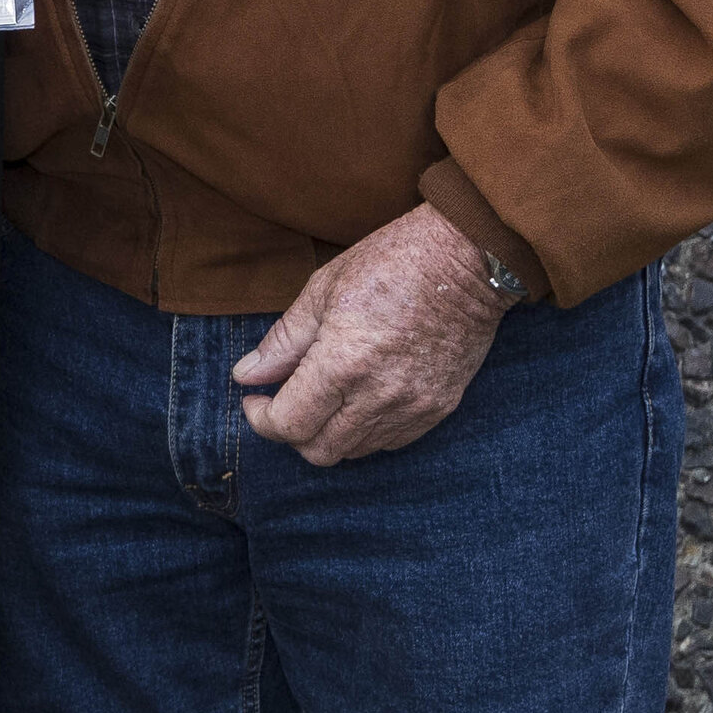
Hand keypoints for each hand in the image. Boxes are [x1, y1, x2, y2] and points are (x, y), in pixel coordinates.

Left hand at [231, 203, 509, 466]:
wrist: (467, 260)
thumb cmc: (390, 263)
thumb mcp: (323, 290)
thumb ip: (283, 341)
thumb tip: (246, 375)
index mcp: (344, 362)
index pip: (290, 425)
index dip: (262, 419)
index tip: (254, 398)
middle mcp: (380, 396)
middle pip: (319, 451)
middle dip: (290, 431)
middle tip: (282, 399)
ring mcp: (413, 408)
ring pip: (354, 452)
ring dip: (327, 432)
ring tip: (321, 395)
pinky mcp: (438, 410)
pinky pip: (389, 442)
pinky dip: (363, 431)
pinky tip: (357, 397)